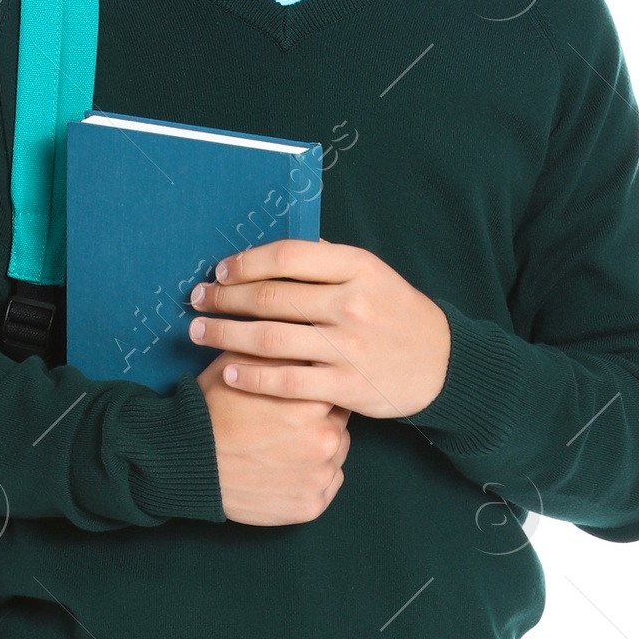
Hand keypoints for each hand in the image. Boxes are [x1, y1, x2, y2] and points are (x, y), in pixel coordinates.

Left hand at [188, 239, 450, 417]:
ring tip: (198, 333)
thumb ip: (329, 262)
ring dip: (225, 335)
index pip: (286, 257)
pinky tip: (228, 371)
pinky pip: (286, 381)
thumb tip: (276, 252)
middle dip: (224, 299)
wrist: (442, 364)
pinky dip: (252, 376)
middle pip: (271, 298)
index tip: (220, 271)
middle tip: (196, 301)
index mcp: (357, 267)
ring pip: (271, 339)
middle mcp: (352, 303)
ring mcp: (349, 347)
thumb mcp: (373, 275)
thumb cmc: (397, 314)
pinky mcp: (346, 386)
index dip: (245, 263)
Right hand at [194, 350, 348, 524]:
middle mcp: (327, 439)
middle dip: (318, 420)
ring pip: (334, 456)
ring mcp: (321, 476)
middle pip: (338, 423)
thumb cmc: (212, 410)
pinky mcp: (312, 506)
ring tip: (281, 449)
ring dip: (317, 451)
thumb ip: (280, 348)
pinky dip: (309, 481)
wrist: (186, 461)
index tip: (296, 395)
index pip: (332, 386)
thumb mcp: (242, 363)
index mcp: (316, 399)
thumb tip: (305, 330)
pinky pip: (325, 487)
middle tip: (283, 425)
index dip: (313, 389)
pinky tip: (282, 472)